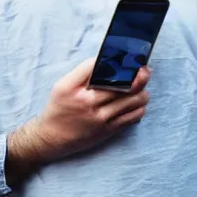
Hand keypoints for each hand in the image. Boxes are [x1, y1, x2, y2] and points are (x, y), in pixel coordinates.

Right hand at [6, 59, 149, 182]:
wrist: (52, 138)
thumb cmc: (59, 108)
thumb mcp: (64, 84)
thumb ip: (84, 71)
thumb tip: (107, 60)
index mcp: (78, 89)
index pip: (104, 69)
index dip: (121, 62)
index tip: (131, 58)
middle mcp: (91, 104)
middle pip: (126, 85)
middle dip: (140, 75)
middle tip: (144, 70)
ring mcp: (102, 119)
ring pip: (134, 101)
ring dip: (142, 91)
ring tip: (140, 86)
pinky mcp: (109, 130)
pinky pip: (133, 117)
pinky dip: (139, 107)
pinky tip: (135, 103)